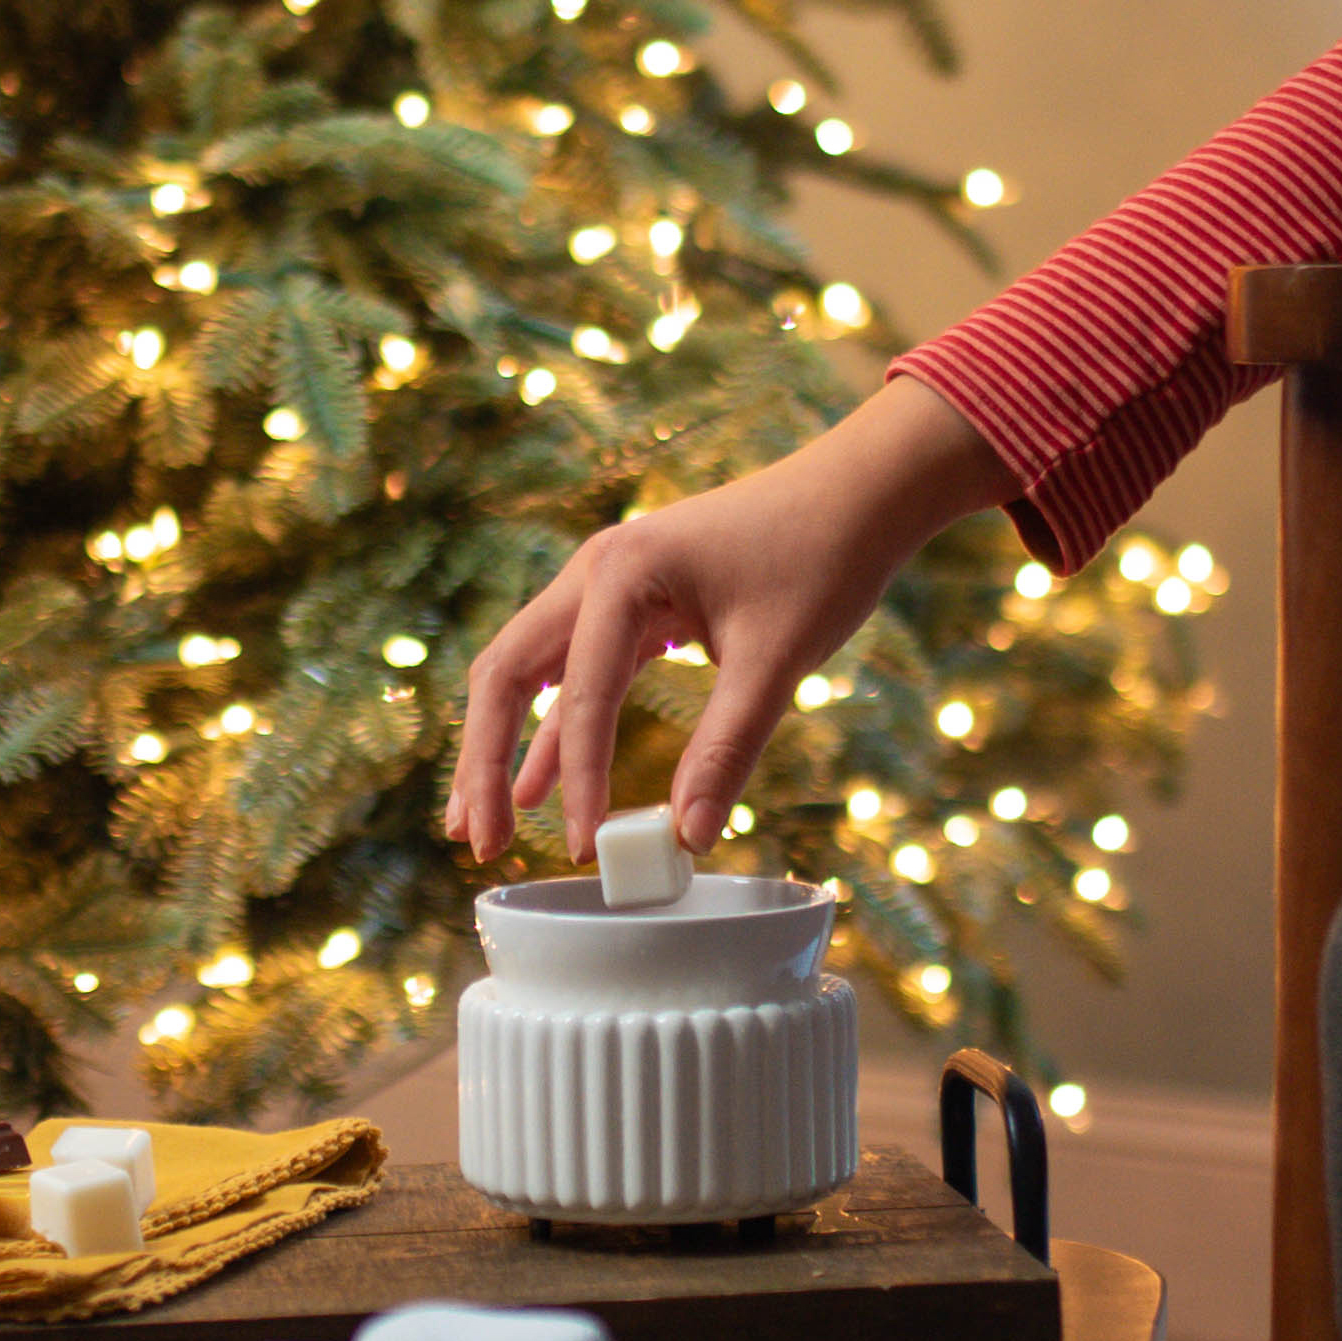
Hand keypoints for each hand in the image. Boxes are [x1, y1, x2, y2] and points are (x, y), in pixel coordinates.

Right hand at [447, 377, 1020, 863]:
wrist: (861, 492)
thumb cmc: (823, 559)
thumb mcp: (776, 660)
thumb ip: (727, 749)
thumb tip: (688, 837)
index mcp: (622, 573)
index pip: (579, 696)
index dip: (580, 780)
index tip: (587, 847)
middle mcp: (596, 571)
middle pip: (506, 673)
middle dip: (486, 762)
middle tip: (480, 844)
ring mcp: (609, 584)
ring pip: (530, 673)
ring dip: (504, 747)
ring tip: (482, 829)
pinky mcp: (635, 604)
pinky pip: (576, 673)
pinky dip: (555, 728)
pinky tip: (538, 785)